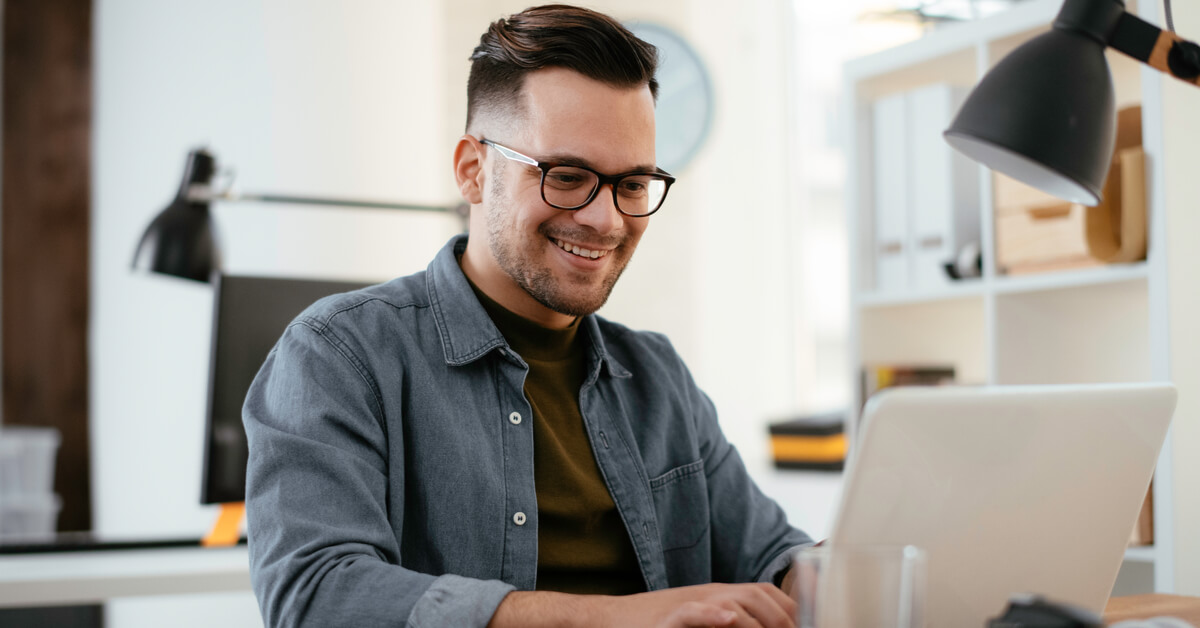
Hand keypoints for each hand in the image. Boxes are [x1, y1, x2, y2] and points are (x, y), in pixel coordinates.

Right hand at [611, 582, 796, 627]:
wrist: (614, 620)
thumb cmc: (660, 624)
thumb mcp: (703, 621)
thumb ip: (732, 622)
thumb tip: (759, 626)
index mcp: (722, 596)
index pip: (768, 595)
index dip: (792, 611)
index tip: (806, 626)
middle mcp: (711, 595)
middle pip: (759, 595)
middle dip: (782, 619)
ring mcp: (690, 603)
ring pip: (733, 602)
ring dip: (757, 621)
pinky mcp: (669, 617)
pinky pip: (694, 612)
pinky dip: (714, 615)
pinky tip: (729, 619)